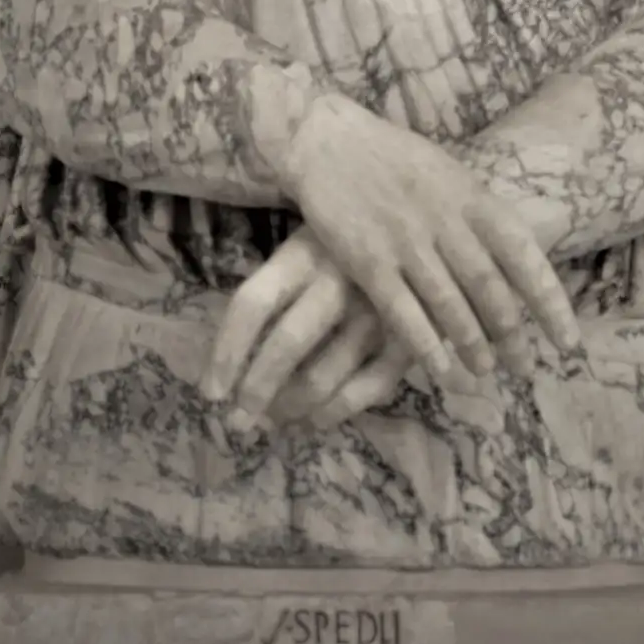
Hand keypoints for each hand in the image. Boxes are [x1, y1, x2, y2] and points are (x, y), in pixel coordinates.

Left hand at [200, 225, 480, 424]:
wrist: (432, 220)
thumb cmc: (352, 234)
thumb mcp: (310, 241)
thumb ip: (277, 288)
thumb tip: (235, 357)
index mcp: (304, 251)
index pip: (251, 303)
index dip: (225, 353)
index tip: (210, 392)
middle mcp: (337, 279)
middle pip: (284, 345)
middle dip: (255, 394)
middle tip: (238, 423)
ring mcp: (376, 308)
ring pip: (322, 375)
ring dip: (291, 409)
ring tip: (275, 421)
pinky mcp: (410, 333)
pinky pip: (369, 387)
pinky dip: (337, 411)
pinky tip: (318, 419)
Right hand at [278, 93, 582, 384]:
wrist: (329, 142)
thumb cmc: (395, 158)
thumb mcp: (450, 174)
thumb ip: (480, 215)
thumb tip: (517, 260)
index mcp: (473, 198)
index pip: (524, 256)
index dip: (549, 303)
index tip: (568, 342)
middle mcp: (445, 222)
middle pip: (490, 289)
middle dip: (511, 334)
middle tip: (523, 368)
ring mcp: (406, 242)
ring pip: (450, 306)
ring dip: (473, 345)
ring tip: (486, 372)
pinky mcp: (367, 260)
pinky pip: (403, 312)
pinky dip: (425, 344)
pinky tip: (441, 369)